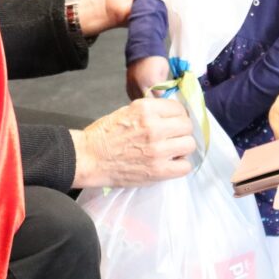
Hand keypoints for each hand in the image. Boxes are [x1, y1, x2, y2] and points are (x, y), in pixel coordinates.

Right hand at [70, 97, 194, 188]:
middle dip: (181, 131)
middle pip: (187, 126)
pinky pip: (185, 167)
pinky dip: (180, 165)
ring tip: (171, 151)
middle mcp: (154, 127)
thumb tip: (170, 114)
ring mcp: (157, 150)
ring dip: (182, 148)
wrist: (89, 158)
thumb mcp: (126, 111)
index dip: (178, 115)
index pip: (178, 108)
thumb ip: (150, 112)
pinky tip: (170, 163)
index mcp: (145, 109)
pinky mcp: (158, 171)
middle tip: (172, 137)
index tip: (173, 122)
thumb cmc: (104, 134)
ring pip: (189, 145)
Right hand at [125, 56, 169, 100]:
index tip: (165, 92)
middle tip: (158, 95)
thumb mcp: (164, 70)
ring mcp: (132, 84)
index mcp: (151, 81)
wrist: (142, 48)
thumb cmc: (156, 58)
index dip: (164, 95)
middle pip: (148, 100)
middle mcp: (140, 84)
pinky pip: (131, 95)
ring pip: (138, 99)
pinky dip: (137, 96)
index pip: (159, 96)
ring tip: (150, 95)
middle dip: (154, 98)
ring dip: (145, 99)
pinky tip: (142, 94)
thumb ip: (163, 83)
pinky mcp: (127, 82)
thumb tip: (162, 93)